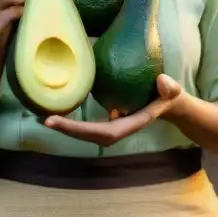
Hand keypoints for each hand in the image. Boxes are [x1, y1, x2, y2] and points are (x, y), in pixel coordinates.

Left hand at [43, 74, 184, 146]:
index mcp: (131, 125)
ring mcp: (112, 126)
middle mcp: (119, 129)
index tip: (60, 122)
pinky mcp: (109, 120)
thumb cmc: (169, 96)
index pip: (104, 132)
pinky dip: (73, 122)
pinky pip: (88, 125)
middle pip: (90, 135)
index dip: (81, 130)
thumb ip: (170, 88)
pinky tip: (57, 112)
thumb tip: (161, 81)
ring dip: (67, 128)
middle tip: (45, 120)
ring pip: (87, 132)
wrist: (169, 104)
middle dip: (68, 130)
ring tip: (45, 119)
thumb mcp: (173, 92)